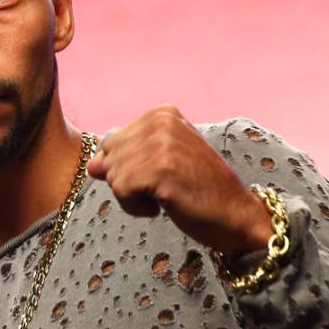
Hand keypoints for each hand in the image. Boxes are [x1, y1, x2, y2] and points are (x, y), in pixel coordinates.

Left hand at [87, 106, 272, 256]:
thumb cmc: (200, 191)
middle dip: (127, 182)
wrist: (236, 215)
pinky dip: (136, 207)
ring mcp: (162, 143)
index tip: (162, 177)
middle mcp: (161, 121)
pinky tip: (162, 206)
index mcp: (162, 114)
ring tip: (165, 198)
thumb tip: (92, 166)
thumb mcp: (160, 167)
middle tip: (162, 190)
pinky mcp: (160, 168)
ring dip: (133, 197)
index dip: (129, 169)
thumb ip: (126, 159)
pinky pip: (121, 191)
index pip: (113, 143)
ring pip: (113, 176)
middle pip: (110, 158)